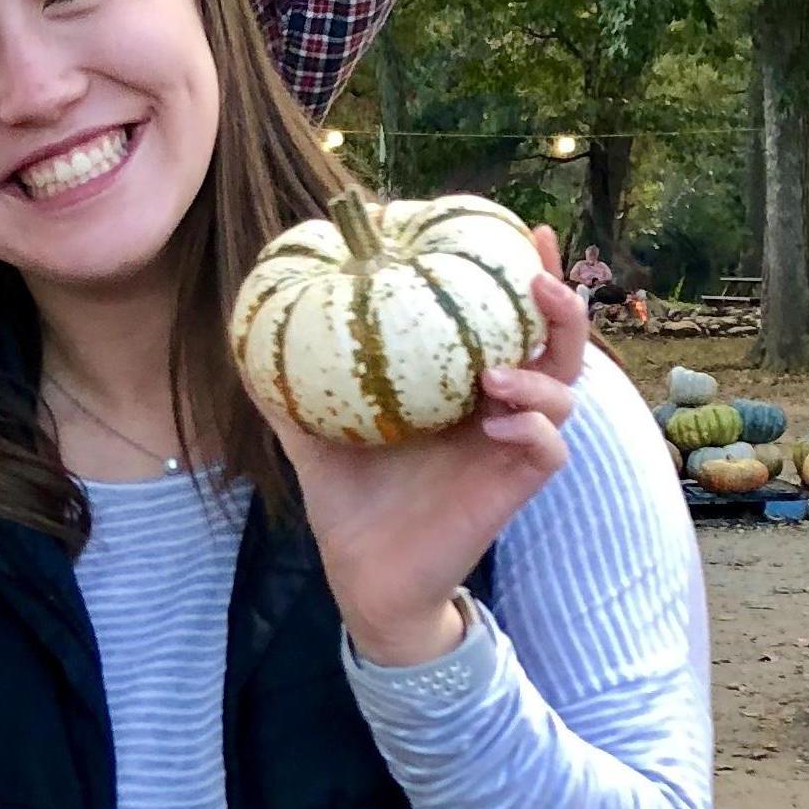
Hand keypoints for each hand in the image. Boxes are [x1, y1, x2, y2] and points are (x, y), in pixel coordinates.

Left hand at [266, 229, 591, 668]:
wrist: (364, 576)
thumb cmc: (349, 500)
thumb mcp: (313, 433)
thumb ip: (289, 385)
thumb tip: (244, 329)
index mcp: (461, 387)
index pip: (508, 321)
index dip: (528, 275)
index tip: (527, 231)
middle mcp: (497, 410)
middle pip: (559, 348)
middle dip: (563, 307)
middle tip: (537, 275)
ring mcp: (510, 447)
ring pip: (564, 395)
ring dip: (538, 374)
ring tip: (495, 373)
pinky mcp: (513, 487)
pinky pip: (548, 449)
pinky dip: (533, 428)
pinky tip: (499, 420)